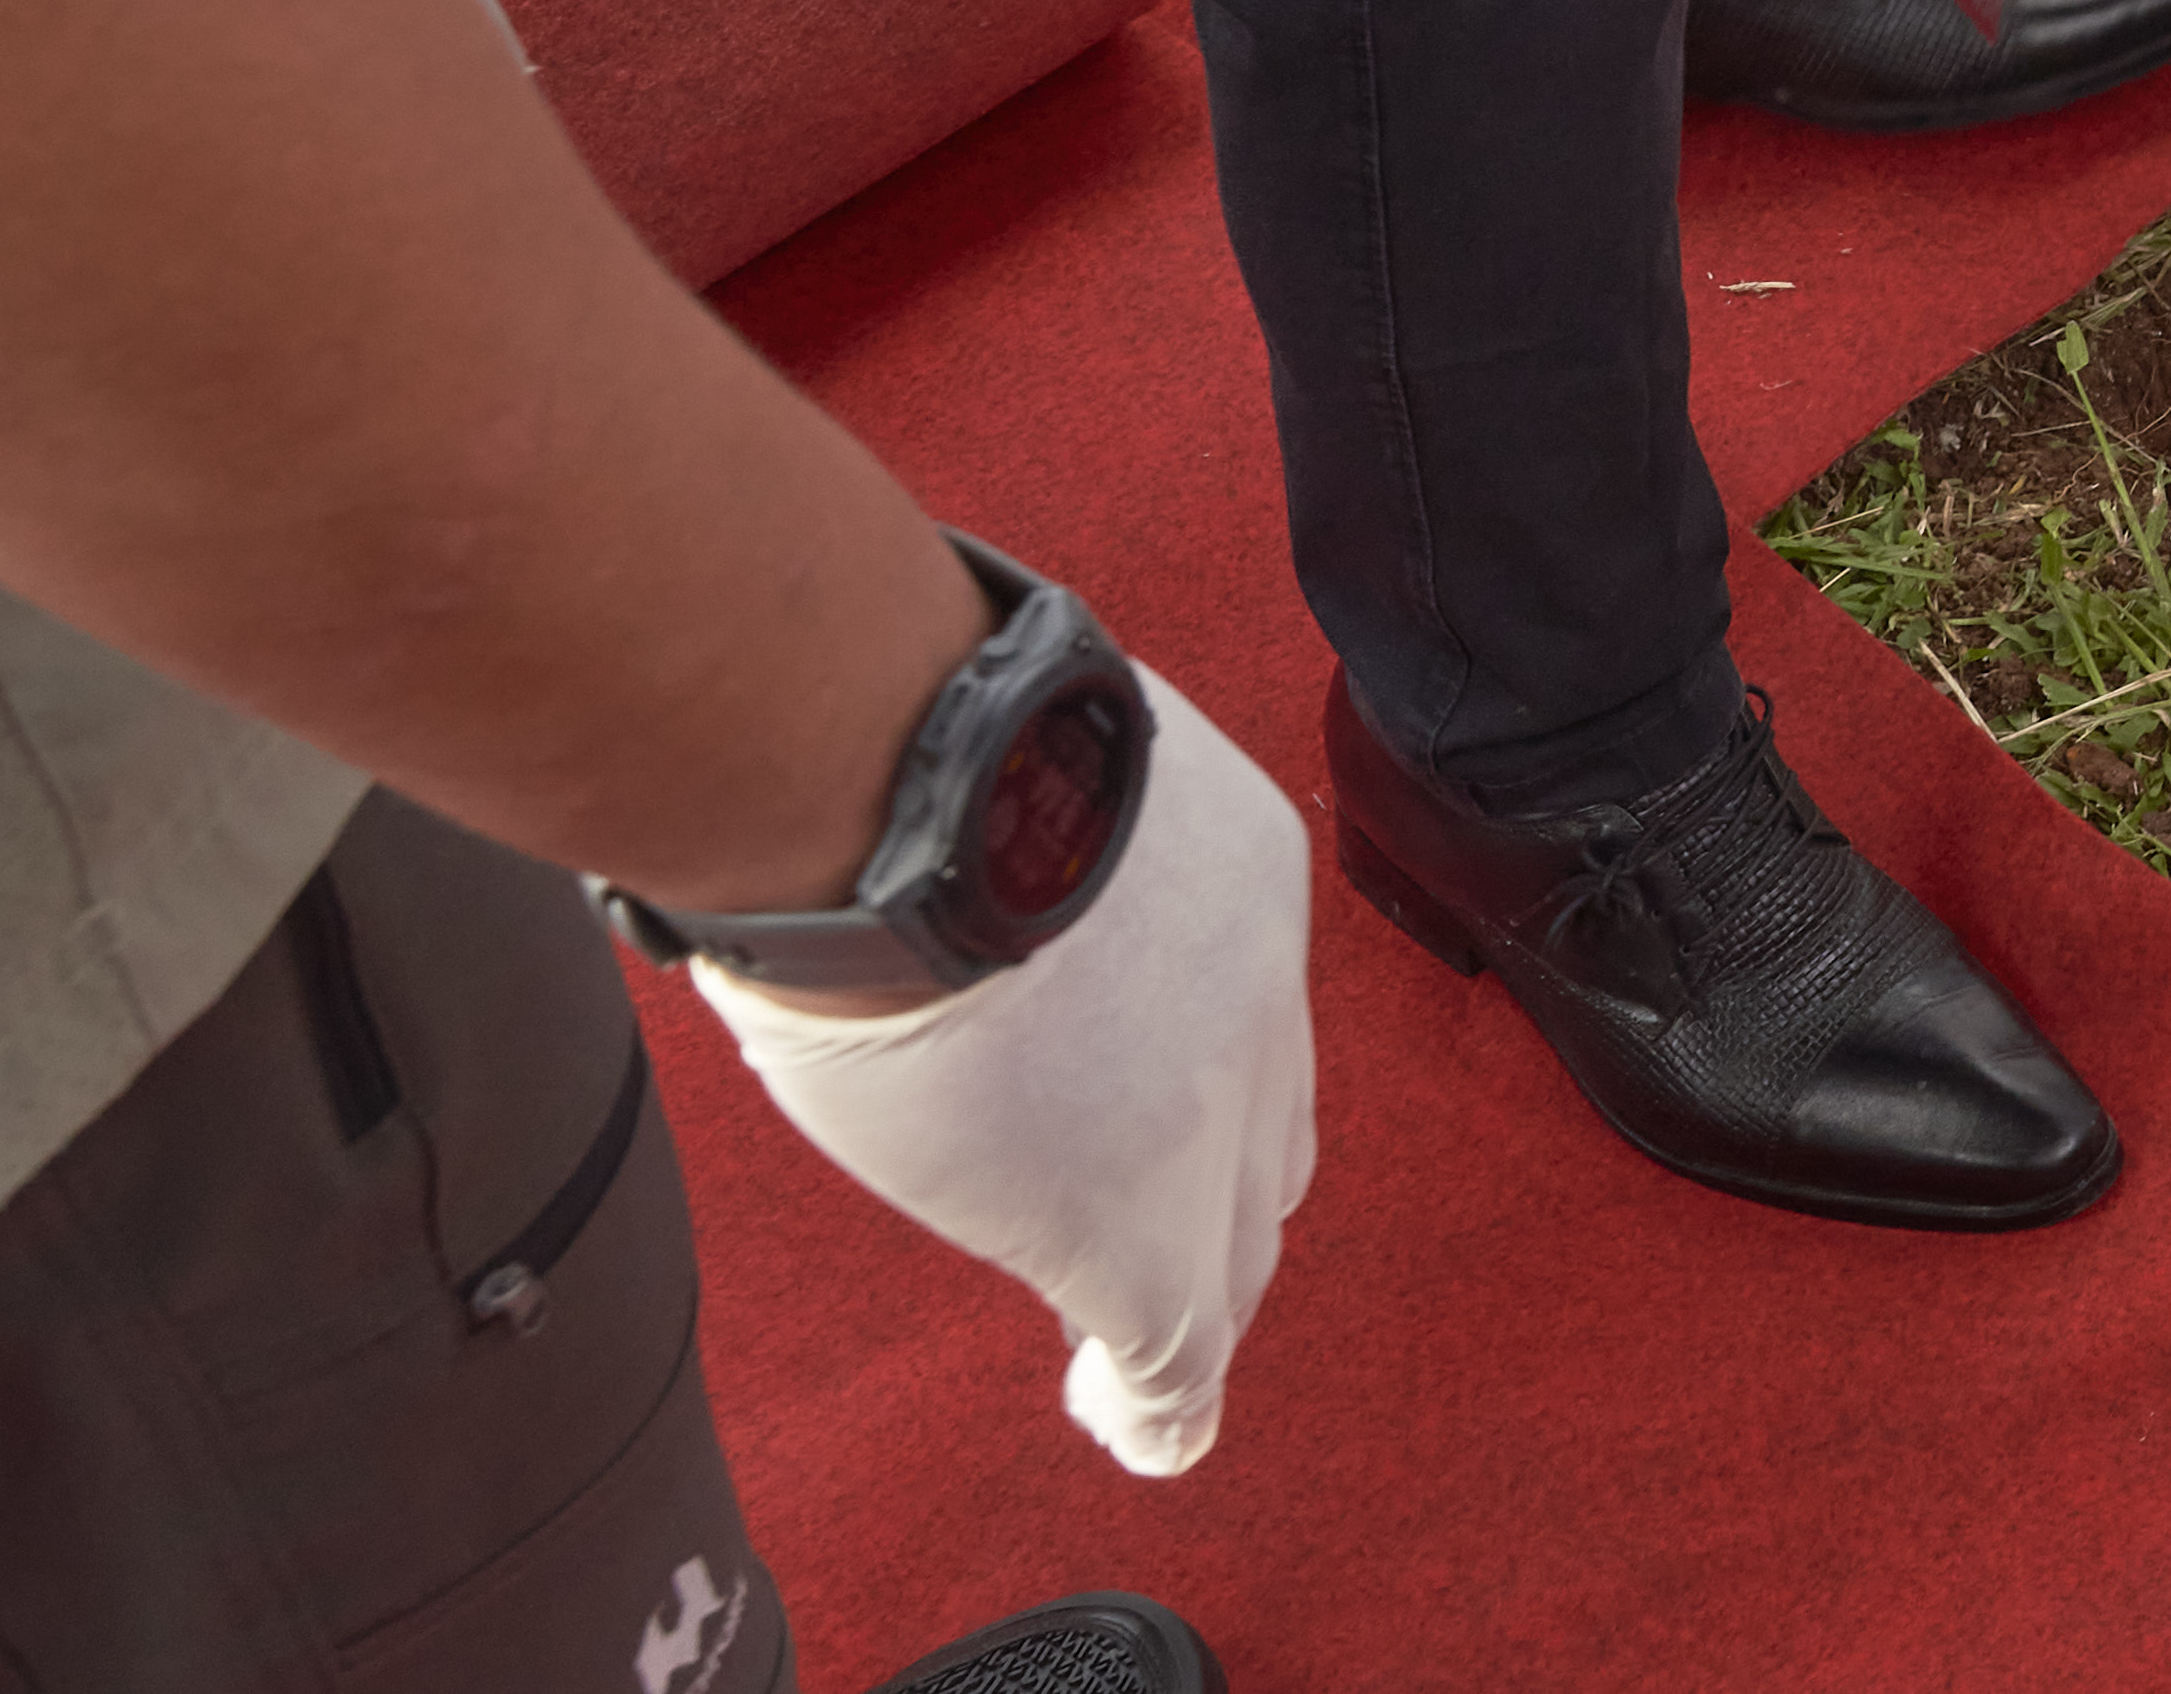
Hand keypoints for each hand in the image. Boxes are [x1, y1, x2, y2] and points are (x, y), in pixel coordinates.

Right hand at [700, 672, 1316, 1473]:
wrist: (912, 786)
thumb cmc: (907, 743)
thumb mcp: (1007, 769)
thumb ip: (1014, 831)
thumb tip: (913, 835)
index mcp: (1227, 865)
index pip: (1240, 1006)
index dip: (1204, 1081)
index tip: (1146, 1112)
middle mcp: (1254, 984)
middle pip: (1263, 1131)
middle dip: (1217, 1200)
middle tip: (1164, 1259)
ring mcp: (1208, 1107)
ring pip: (1229, 1237)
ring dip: (1192, 1297)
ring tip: (1138, 1366)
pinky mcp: (1137, 1219)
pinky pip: (1178, 1339)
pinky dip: (1165, 1399)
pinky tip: (1141, 1427)